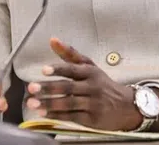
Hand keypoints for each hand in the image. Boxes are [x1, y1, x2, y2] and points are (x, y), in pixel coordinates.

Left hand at [25, 38, 142, 130]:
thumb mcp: (90, 67)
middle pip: (68, 87)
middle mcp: (92, 87)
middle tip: (32, 88)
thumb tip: (52, 40)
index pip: (73, 69)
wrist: (127, 106)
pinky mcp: (92, 119)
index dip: (58, 69)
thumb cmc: (103, 84)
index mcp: (91, 72)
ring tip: (32, 103)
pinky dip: (56, 116)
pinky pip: (72, 117)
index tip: (44, 69)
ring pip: (68, 103)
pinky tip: (44, 113)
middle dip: (48, 88)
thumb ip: (69, 54)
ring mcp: (93, 104)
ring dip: (49, 103)